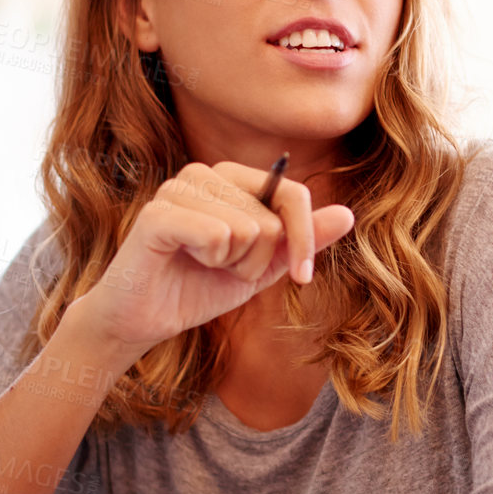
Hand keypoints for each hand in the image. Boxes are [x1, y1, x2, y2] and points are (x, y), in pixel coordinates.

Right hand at [73, 160, 354, 363]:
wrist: (144, 319)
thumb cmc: (199, 286)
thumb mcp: (264, 266)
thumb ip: (302, 239)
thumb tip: (348, 214)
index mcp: (232, 179)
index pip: (293, 193)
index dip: (305, 240)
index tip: (302, 277)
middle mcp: (205, 173)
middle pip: (272, 220)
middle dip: (257, 261)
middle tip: (221, 268)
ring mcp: (179, 188)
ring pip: (249, 229)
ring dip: (233, 264)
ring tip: (201, 264)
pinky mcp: (158, 213)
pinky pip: (219, 235)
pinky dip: (211, 260)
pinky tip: (184, 260)